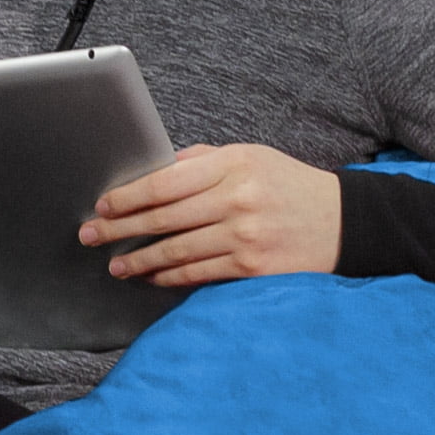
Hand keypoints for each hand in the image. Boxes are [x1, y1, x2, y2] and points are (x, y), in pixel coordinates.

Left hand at [75, 142, 341, 285]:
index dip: (128, 196)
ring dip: (139, 260)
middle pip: (163, 217)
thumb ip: (202, 162)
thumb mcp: (251, 158)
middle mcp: (237, 199)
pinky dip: (169, 277)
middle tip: (90, 235)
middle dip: (119, 228)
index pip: (165, 182)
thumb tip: (153, 169)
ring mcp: (245, 236)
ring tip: (115, 265)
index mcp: (233, 164)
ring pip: (176, 250)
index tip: (103, 204)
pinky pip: (198, 274)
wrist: (344, 223)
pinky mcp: (252, 268)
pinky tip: (151, 277)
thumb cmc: (288, 186)